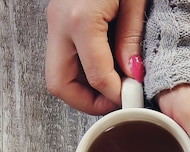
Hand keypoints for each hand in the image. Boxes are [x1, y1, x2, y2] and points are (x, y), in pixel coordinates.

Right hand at [45, 0, 146, 114]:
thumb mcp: (134, 0)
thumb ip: (131, 38)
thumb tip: (132, 74)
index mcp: (81, 19)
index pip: (96, 77)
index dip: (115, 95)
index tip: (131, 98)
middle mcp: (60, 23)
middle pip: (60, 84)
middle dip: (87, 102)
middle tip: (113, 103)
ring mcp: (55, 21)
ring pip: (58, 74)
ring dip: (83, 88)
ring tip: (112, 85)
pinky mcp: (58, 19)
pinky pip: (63, 57)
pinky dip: (81, 70)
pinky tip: (105, 67)